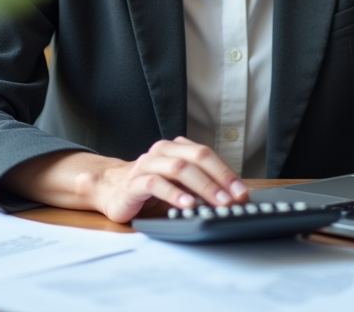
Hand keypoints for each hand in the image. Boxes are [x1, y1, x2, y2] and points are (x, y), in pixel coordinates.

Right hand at [94, 137, 248, 222]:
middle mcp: (162, 151)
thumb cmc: (150, 188)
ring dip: (202, 186)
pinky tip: (187, 204)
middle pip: (196, 157)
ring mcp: (147, 165)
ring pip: (178, 168)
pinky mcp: (133, 183)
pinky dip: (174, 194)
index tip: (242, 192)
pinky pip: (155, 184)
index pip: (206, 154)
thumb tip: (232, 197)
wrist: (112, 191)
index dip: (226, 172)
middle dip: (219, 177)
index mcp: (176, 148)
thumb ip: (200, 185)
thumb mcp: (178, 183)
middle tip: (233, 198)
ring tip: (216, 202)